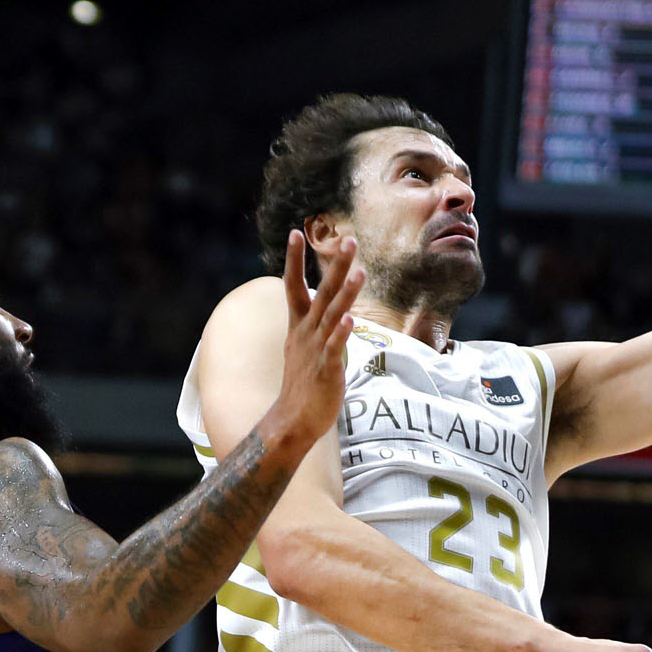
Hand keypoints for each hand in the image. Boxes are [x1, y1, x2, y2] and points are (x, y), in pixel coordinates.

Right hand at [261, 228, 363, 455]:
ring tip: (359, 270)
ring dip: (346, 293)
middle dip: (335, 266)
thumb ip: (313, 323)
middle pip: (321, 292)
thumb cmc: (303, 383)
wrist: (292, 420)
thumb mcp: (302, 346)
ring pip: (333, 315)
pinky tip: (350, 318)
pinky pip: (335, 347)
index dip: (293, 260)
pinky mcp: (326, 369)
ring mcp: (316, 350)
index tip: (293, 232)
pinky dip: (341, 332)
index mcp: (298, 326)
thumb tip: (328, 306)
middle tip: (348, 240)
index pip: (293, 286)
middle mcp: (306, 333)